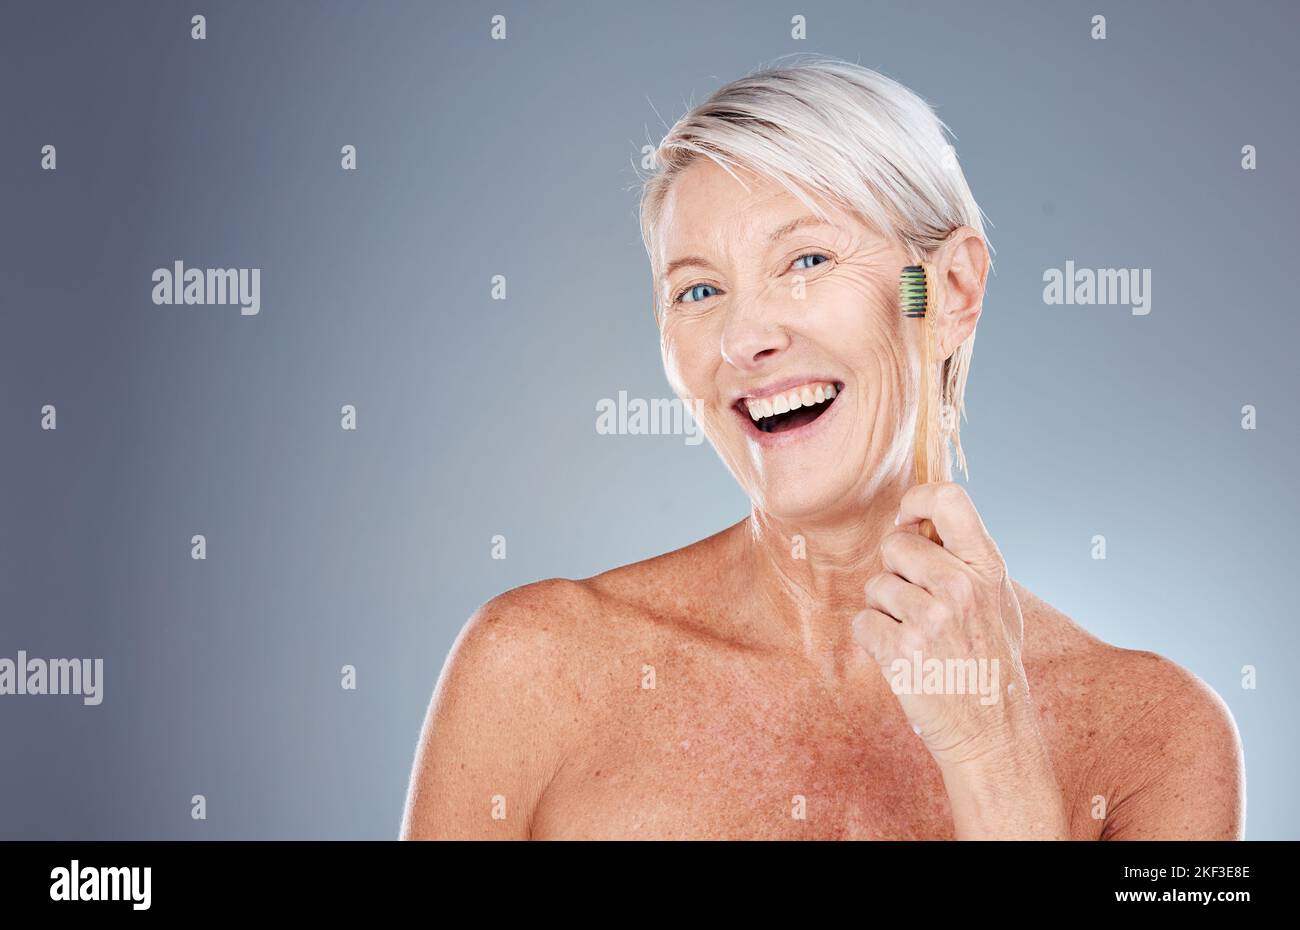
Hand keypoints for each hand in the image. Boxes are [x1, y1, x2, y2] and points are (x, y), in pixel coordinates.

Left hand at [852, 481, 1067, 837]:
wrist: (993, 730)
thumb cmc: (991, 660)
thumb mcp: (997, 600)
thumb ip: (965, 557)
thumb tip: (923, 517)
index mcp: (987, 568)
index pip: (948, 498)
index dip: (917, 500)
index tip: (908, 520)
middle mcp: (959, 587)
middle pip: (895, 545)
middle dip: (897, 572)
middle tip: (920, 606)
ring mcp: (930, 619)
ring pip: (876, 586)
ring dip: (886, 610)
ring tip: (919, 638)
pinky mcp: (901, 650)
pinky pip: (862, 622)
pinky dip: (874, 639)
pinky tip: (904, 657)